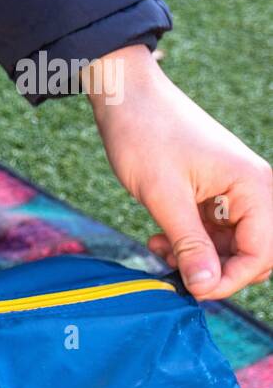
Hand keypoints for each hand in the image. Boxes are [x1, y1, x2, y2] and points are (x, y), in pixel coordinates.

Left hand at [84, 45, 272, 298]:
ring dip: (198, 257)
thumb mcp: (163, 197)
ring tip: (159, 248)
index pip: (262, 254)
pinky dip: (190, 242)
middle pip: (255, 253)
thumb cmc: (145, 136)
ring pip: (232, 246)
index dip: (229, 280)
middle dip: (215, 270)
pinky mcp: (216, 193)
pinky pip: (215, 232)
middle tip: (173, 268)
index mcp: (255, 187)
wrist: (127, 97)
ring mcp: (236, 192)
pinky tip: (159, 239)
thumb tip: (207, 287)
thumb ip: (189, 244)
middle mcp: (255, 190)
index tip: (191, 289)